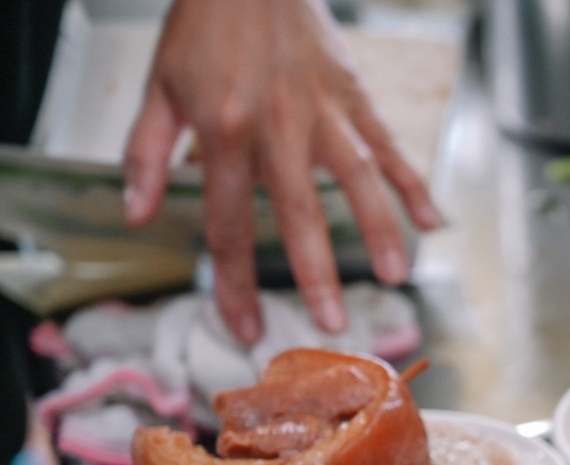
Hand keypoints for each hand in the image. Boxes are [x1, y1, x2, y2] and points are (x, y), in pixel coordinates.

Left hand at [122, 0, 442, 345]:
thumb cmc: (203, 26)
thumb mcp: (159, 87)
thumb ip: (146, 154)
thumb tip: (136, 216)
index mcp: (224, 132)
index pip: (230, 223)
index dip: (236, 282)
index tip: (246, 328)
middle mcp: (278, 127)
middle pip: (300, 212)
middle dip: (316, 273)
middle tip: (333, 325)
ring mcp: (323, 111)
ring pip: (359, 179)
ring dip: (380, 231)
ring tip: (396, 277)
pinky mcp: (353, 95)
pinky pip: (388, 144)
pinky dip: (412, 183)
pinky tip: (433, 221)